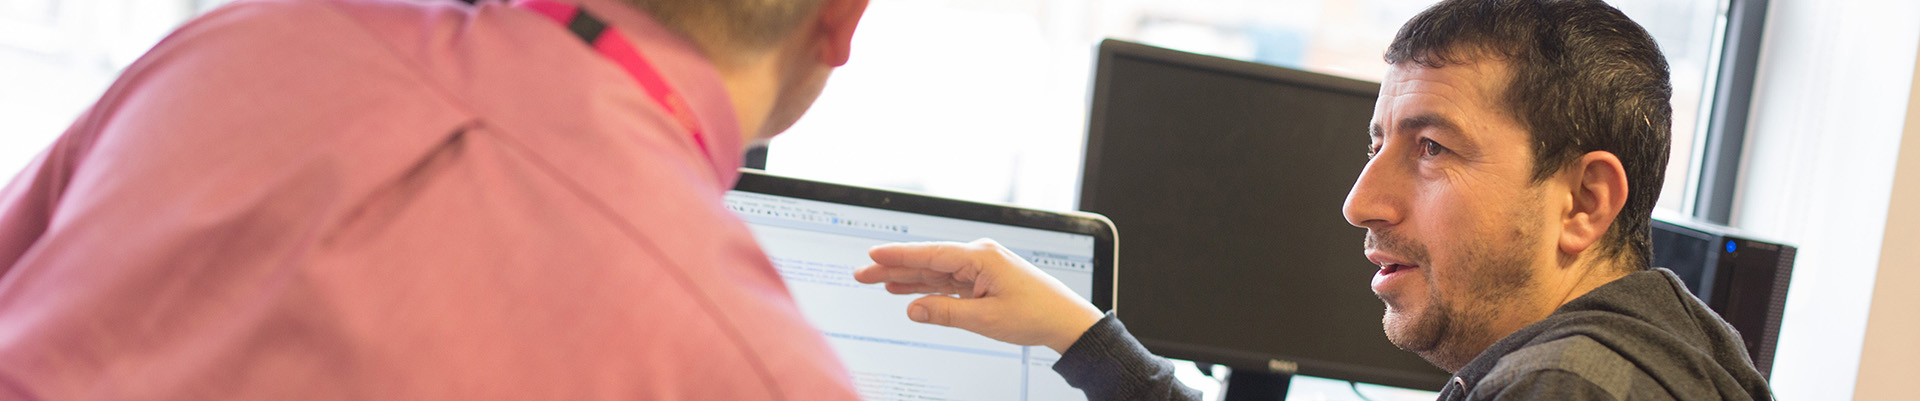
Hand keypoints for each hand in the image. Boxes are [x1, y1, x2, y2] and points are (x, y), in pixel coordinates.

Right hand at [853, 238, 1104, 353]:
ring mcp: (980, 268)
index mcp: (980, 257)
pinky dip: (925, 286)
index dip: (899, 255)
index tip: (873, 253)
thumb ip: (945, 313)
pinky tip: (905, 291)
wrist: (1065, 319)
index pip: (931, 254)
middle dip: (893, 267)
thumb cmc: (1035, 314)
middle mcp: (978, 256)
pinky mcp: (982, 280)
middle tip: (862, 273)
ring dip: (906, 277)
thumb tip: (912, 308)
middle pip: (927, 261)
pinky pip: (946, 281)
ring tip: (875, 281)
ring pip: (934, 271)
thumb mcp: (986, 319)